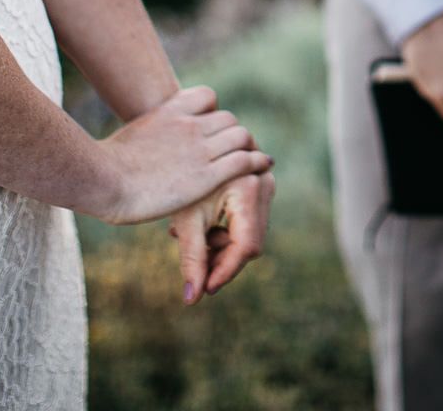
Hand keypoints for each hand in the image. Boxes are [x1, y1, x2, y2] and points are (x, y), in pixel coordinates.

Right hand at [89, 86, 272, 224]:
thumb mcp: (131, 137)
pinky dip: (257, 161)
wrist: (101, 179)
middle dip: (233, 135)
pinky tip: (262, 166)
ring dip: (248, 147)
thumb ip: (151, 134)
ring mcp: (199, 149)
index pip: (207, 96)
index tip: (212, 128)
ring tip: (253, 159)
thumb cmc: (104, 167)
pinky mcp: (206, 175)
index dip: (213, 111)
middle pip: (228, 119)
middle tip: (236, 150)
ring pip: (241, 136)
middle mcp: (188, 125)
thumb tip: (150, 146)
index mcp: (168, 112)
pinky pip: (244, 160)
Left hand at [170, 169, 274, 304]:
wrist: (179, 142)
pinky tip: (200, 227)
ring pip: (248, 232)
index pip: (246, 246)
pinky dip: (224, 230)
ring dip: (221, 244)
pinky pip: (246, 219)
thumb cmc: (178, 178)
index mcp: (248, 189)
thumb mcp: (186, 219)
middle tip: (196, 269)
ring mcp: (263, 182)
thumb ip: (192, 260)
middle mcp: (263, 183)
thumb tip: (192, 300)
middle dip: (222, 259)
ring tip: (188, 238)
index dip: (226, 271)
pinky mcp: (257, 183)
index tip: (206, 289)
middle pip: (249, 241)